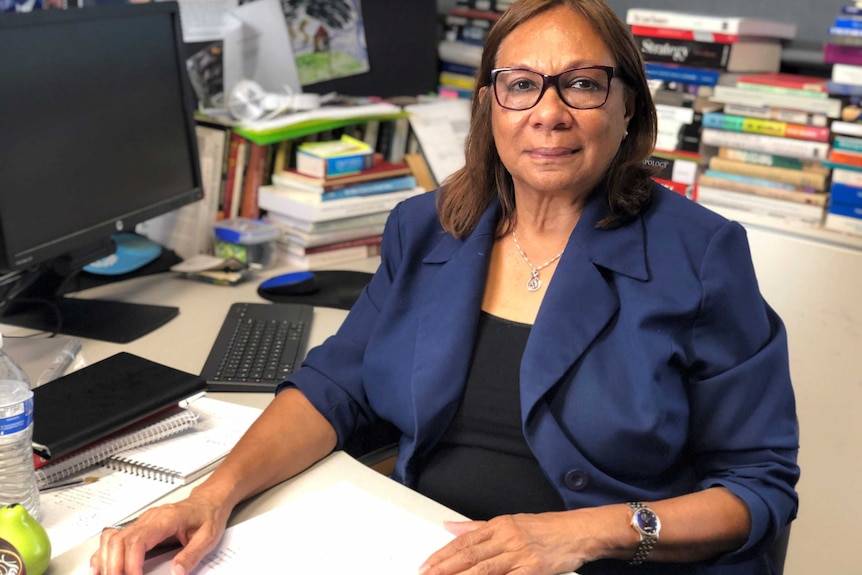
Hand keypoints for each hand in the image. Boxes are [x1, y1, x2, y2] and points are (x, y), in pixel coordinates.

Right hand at [90, 492, 229, 574]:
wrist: (209, 501)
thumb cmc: (208, 515)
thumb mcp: (208, 537)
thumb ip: (192, 555)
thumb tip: (176, 572)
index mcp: (166, 519)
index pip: (139, 540)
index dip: (131, 562)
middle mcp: (150, 518)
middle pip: (120, 540)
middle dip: (114, 565)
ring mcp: (142, 522)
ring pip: (113, 538)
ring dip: (105, 560)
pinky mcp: (140, 528)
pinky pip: (115, 537)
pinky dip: (104, 553)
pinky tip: (101, 567)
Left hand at [419, 512, 591, 574]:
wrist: (578, 532)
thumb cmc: (546, 529)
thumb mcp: (511, 522)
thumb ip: (478, 527)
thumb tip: (450, 526)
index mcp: (499, 525)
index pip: (464, 541)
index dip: (443, 554)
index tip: (426, 565)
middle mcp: (506, 538)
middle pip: (469, 556)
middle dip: (444, 568)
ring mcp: (519, 554)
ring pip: (483, 569)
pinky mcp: (532, 569)